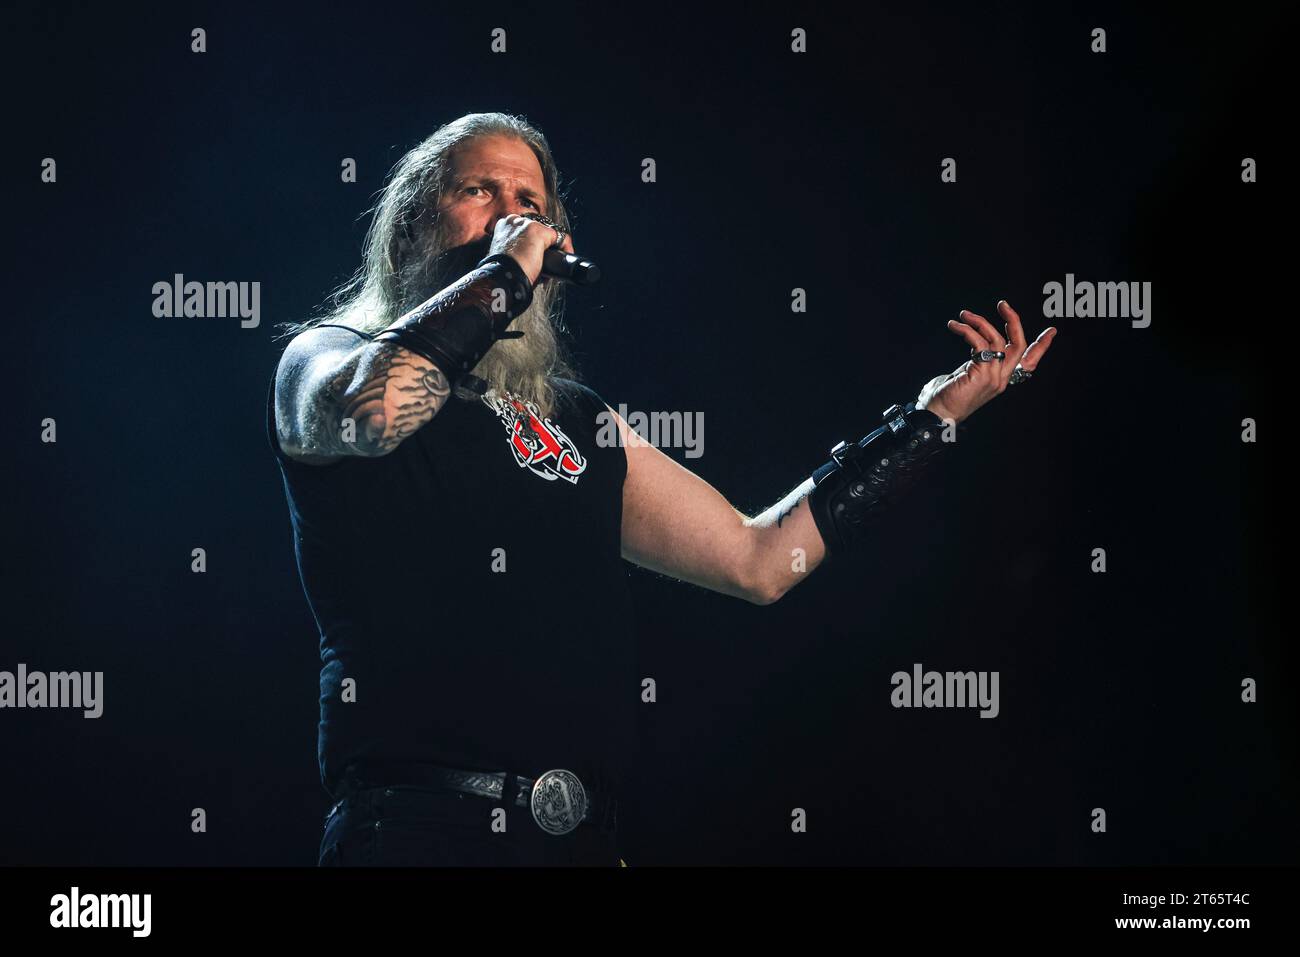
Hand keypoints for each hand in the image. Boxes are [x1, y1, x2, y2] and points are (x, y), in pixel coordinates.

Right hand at [487, 213, 572, 285]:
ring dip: (553, 249)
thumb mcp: (506, 255)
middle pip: (538, 231)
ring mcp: (528, 225)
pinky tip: (562, 262)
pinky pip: (560, 238)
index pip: (525, 230)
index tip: (534, 257)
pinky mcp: (540, 232)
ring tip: (551, 265)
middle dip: (543, 247)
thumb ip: (515, 249)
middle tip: (543, 263)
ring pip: (549, 235)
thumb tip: (532, 257)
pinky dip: (565, 250)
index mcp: (504, 226)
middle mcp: (515, 221)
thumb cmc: (504, 271)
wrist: (504, 277)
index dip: (533, 245)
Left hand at [917, 300, 1056, 424]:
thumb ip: (980, 359)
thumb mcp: (968, 373)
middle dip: (1014, 321)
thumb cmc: (947, 395)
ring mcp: (994, 378)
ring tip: (963, 315)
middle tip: (1003, 304)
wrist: (936, 414)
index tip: (1052, 331)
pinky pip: (979, 343)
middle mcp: (1002, 379)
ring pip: (997, 340)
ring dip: (979, 321)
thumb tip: (978, 339)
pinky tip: (955, 326)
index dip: (1041, 347)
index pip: (1029, 362)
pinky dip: (967, 330)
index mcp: (1002, 379)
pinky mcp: (982, 375)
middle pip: (1020, 346)